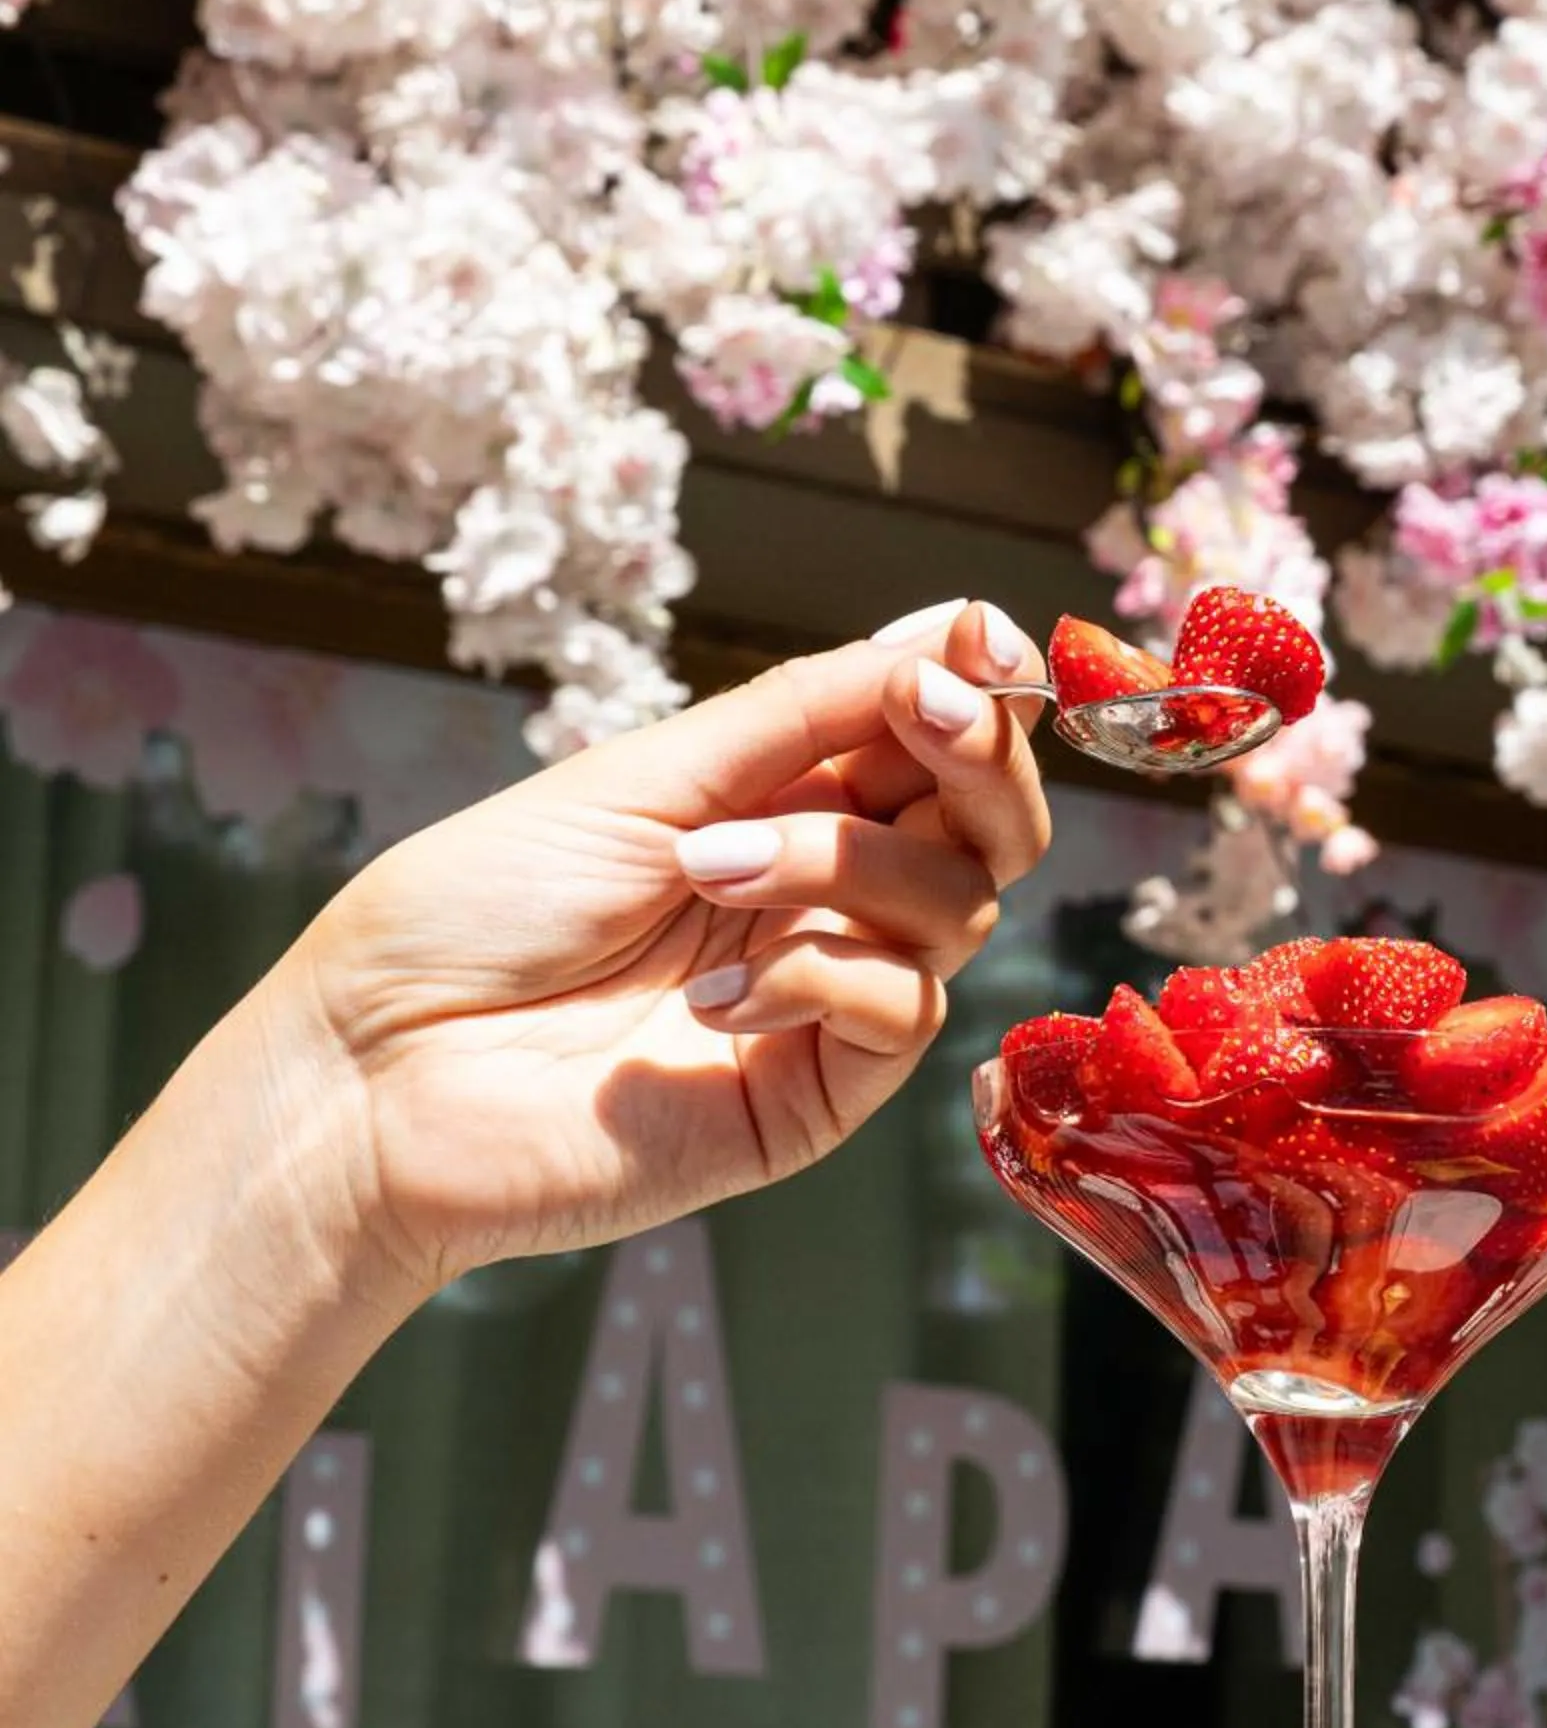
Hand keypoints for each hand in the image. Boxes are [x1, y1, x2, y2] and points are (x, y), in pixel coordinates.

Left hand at [270, 599, 1049, 1293]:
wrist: (378, 1075)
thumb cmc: (472, 914)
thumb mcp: (643, 775)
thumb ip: (800, 714)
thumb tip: (942, 632)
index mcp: (781, 805)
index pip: (932, 743)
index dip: (975, 687)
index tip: (976, 638)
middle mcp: (822, 898)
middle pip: (986, 828)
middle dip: (981, 758)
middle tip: (926, 711)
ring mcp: (826, 1000)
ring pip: (960, 907)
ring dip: (847, 862)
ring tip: (708, 869)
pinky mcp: (817, 1095)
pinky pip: (903, 1010)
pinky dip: (819, 973)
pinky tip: (711, 997)